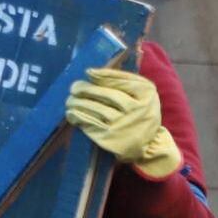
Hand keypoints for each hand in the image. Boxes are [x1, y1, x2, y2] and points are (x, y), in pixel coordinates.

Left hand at [65, 68, 181, 178]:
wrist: (148, 145)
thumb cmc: (141, 112)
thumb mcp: (142, 93)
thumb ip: (123, 80)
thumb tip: (91, 73)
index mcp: (146, 94)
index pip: (122, 81)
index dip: (103, 76)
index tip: (88, 72)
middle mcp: (136, 110)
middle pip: (107, 95)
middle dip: (87, 89)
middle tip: (74, 87)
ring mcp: (122, 126)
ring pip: (96, 110)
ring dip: (79, 103)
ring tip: (70, 100)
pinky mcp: (110, 139)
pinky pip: (90, 125)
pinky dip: (78, 117)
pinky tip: (72, 113)